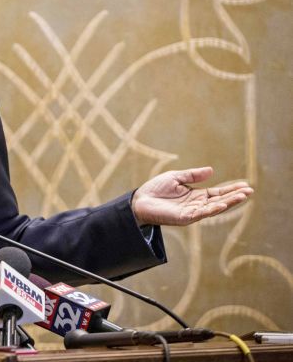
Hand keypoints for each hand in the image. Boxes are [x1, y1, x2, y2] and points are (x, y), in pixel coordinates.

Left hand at [131, 167, 252, 226]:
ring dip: (228, 203)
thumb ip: (192, 175)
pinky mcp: (183, 218)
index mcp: (195, 195)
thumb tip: (212, 171)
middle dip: (234, 196)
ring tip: (242, 197)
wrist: (139, 200)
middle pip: (219, 201)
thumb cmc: (155, 190)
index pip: (217, 193)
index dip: (231, 190)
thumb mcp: (176, 177)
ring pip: (214, 208)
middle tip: (249, 191)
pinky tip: (221, 205)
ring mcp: (191, 212)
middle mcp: (196, 205)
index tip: (245, 186)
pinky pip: (200, 214)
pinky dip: (212, 210)